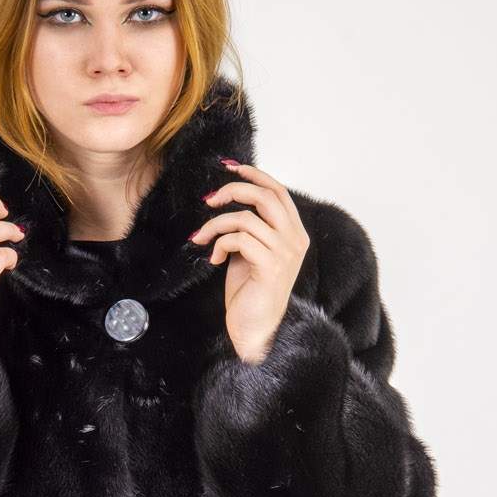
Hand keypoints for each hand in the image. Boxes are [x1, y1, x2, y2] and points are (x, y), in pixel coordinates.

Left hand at [189, 161, 310, 363]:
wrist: (255, 329)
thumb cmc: (250, 292)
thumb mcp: (251, 251)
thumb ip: (249, 227)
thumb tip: (226, 199)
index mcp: (294, 233)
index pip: (278, 191)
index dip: (254, 175)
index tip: (230, 167)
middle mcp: (295, 240)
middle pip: (265, 196)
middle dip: (232, 190)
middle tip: (209, 199)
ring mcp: (285, 253)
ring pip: (245, 218)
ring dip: (215, 225)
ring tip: (202, 238)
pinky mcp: (270, 266)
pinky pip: (238, 239)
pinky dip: (219, 245)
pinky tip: (214, 260)